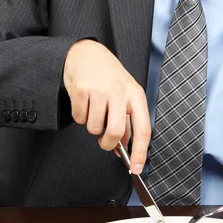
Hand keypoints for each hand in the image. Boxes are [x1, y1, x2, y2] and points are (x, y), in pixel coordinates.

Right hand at [63, 39, 150, 173]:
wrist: (86, 53)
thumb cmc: (108, 76)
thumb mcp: (125, 94)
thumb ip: (127, 120)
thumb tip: (125, 148)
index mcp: (135, 94)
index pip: (143, 129)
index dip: (140, 152)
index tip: (136, 168)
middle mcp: (120, 92)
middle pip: (116, 132)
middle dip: (108, 143)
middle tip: (104, 140)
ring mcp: (100, 90)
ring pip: (94, 128)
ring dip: (92, 126)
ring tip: (94, 109)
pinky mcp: (81, 89)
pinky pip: (79, 118)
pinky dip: (80, 115)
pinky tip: (84, 101)